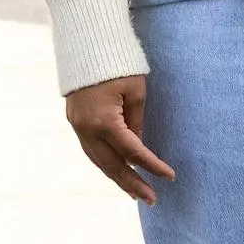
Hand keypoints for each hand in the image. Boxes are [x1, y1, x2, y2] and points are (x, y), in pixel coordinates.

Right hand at [62, 75, 173, 204]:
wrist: (85, 44)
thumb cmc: (117, 64)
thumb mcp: (135, 92)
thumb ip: (137, 123)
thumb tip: (137, 148)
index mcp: (105, 121)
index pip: (133, 151)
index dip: (152, 165)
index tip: (169, 177)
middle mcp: (87, 128)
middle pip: (112, 164)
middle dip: (133, 183)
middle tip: (151, 199)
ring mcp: (77, 126)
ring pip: (98, 161)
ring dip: (117, 177)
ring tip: (134, 192)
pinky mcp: (74, 121)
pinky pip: (90, 150)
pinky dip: (105, 163)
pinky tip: (116, 171)